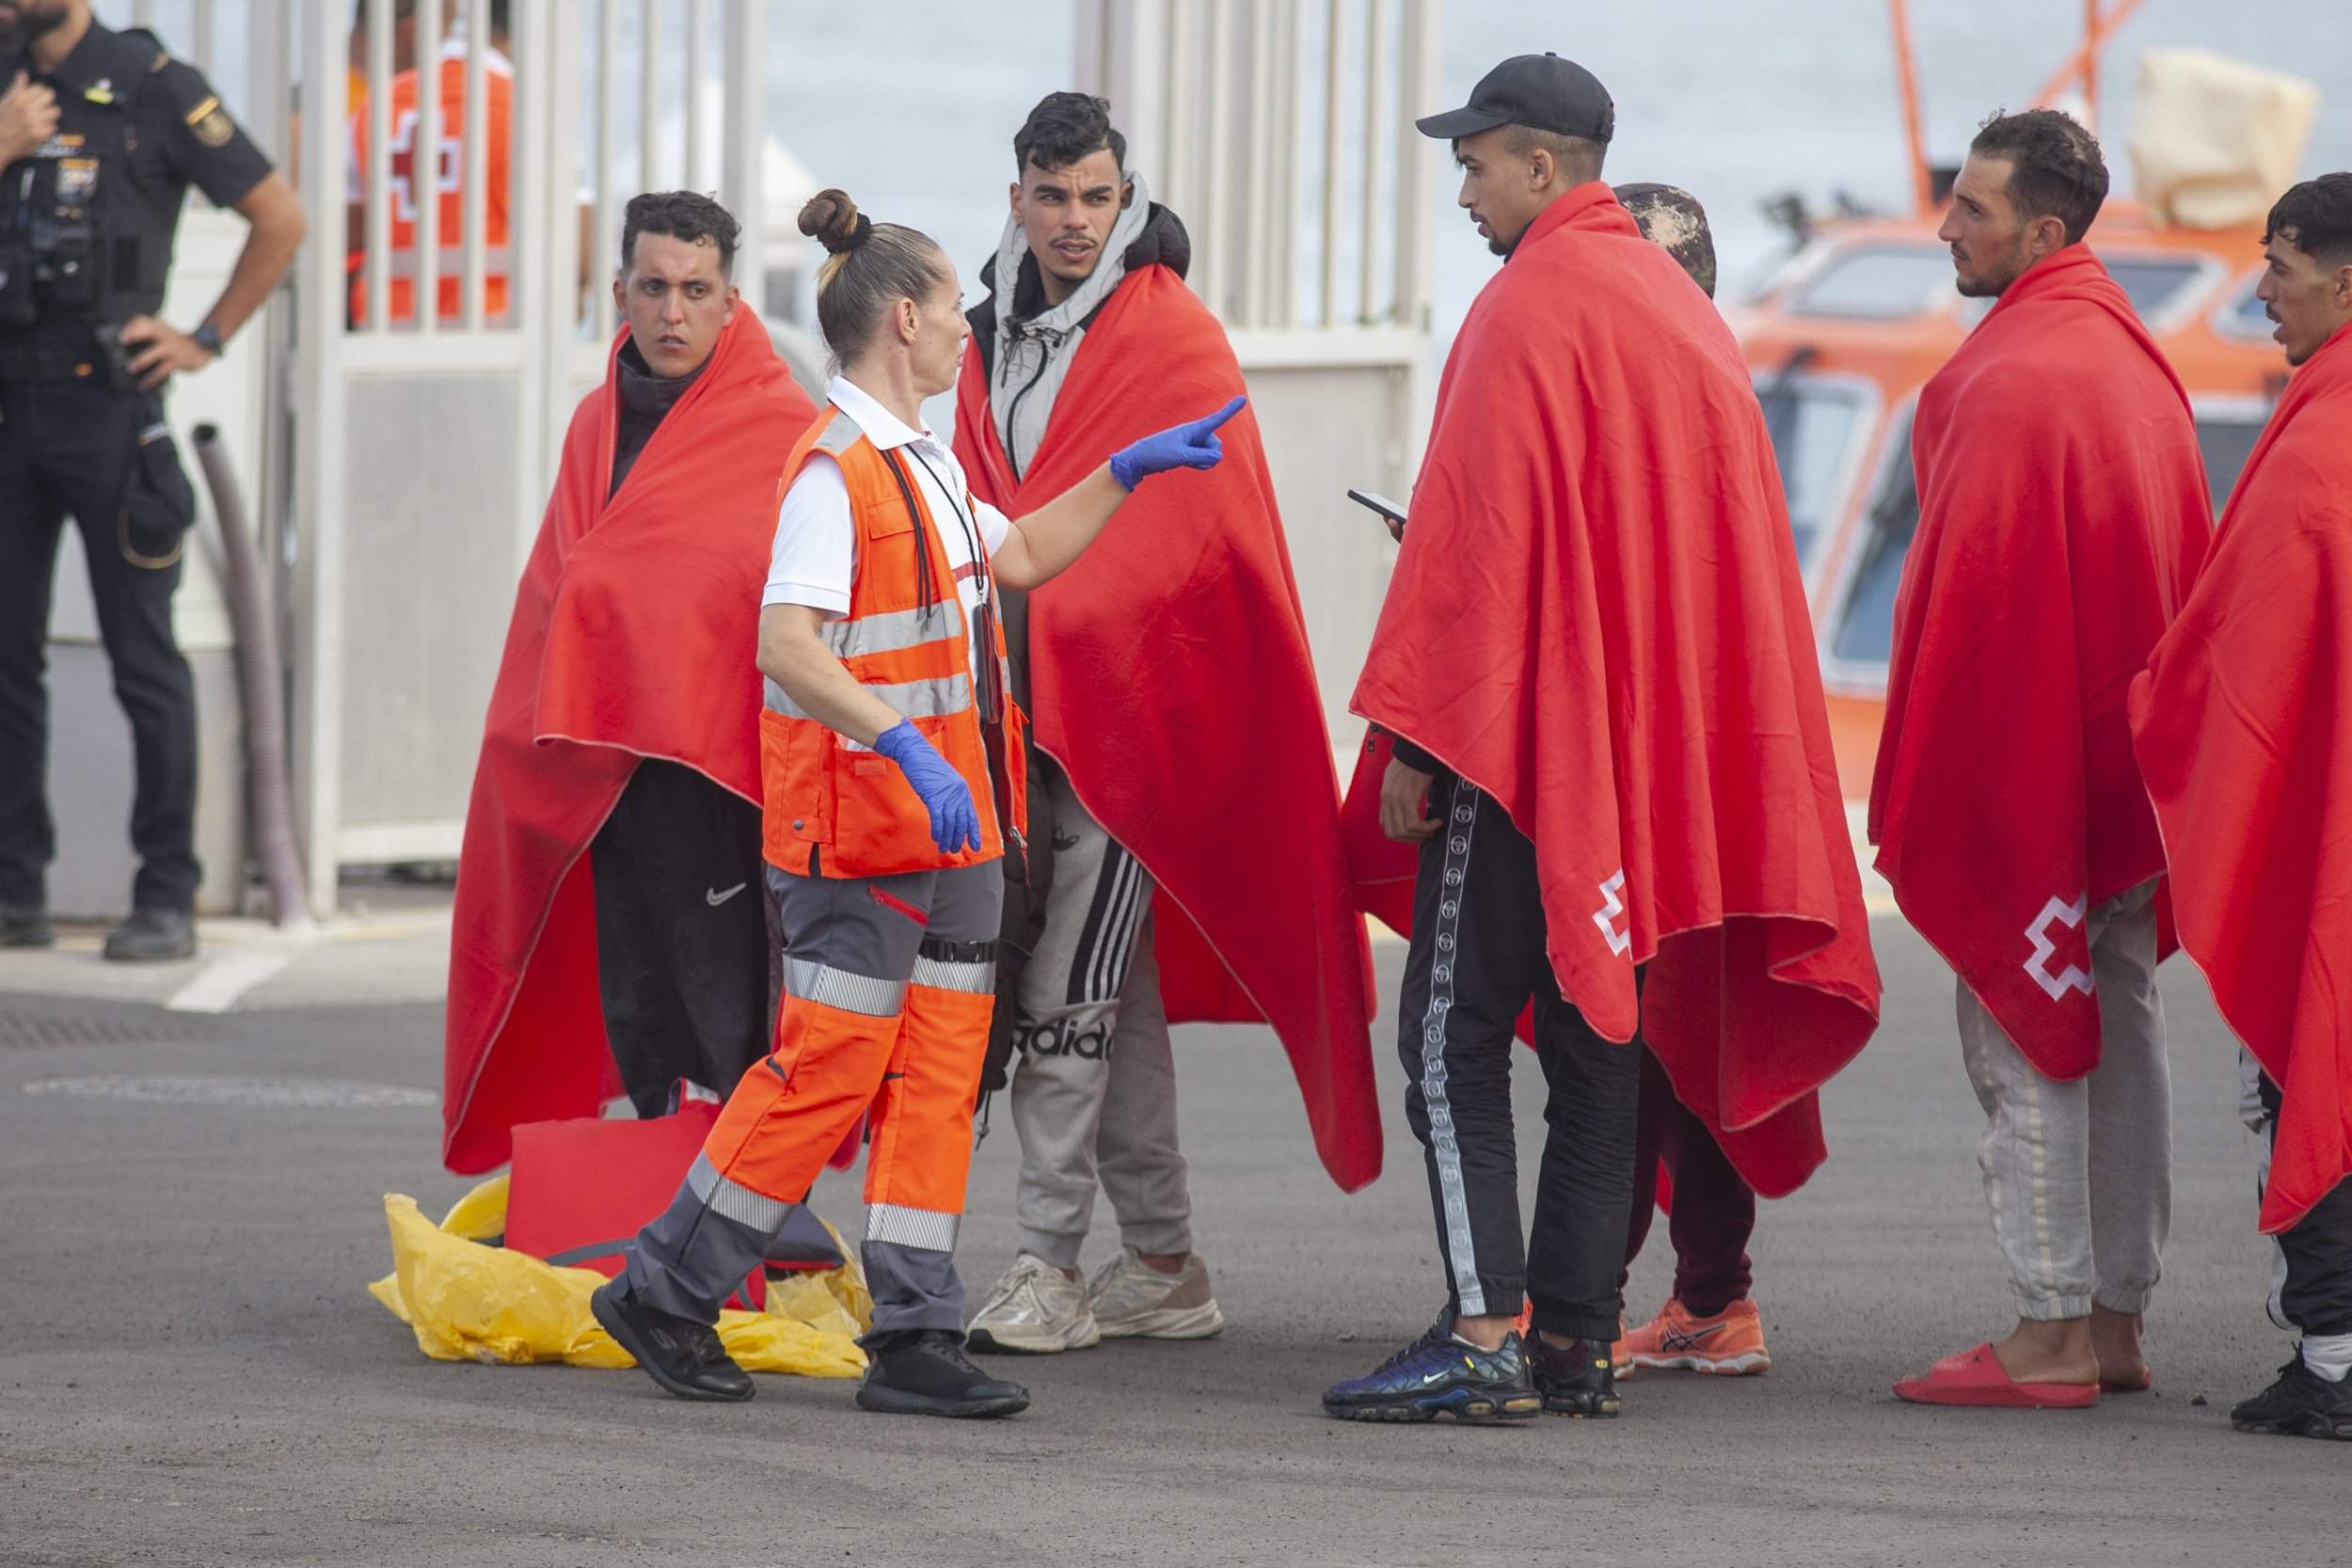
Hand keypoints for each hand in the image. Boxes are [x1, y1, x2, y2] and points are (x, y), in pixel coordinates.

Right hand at [0, 72, 58, 164]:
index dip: (40, 91)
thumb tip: (23, 73)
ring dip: (50, 113)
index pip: (40, 88)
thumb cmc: (2, 120)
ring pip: (55, 111)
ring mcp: (35, 123)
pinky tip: (40, 128)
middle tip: (42, 105)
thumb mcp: (6, 102)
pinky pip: (53, 126)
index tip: (37, 95)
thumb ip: (17, 88)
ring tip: (42, 116)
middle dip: (47, 100)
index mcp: (19, 99)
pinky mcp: (41, 135)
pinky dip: (48, 127)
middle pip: (50, 96)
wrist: (0, 143)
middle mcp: (28, 110)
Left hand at [118, 316, 215, 390]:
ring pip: (155, 352)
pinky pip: (162, 370)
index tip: (121, 336)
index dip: (131, 326)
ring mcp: (172, 348)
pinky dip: (152, 378)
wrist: (203, 348)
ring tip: (130, 368)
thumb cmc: (178, 342)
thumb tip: (126, 339)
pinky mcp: (177, 361)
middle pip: (149, 329)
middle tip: (123, 341)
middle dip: (135, 333)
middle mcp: (166, 335)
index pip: (144, 321)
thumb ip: (149, 333)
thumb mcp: (164, 332)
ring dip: (141, 360)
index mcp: (160, 327)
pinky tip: (143, 385)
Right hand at [872, 719, 982, 854]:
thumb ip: (951, 796)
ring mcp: (947, 795)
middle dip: (959, 839)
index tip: (975, 845)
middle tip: (955, 849)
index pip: (971, 816)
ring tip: (945, 848)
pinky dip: (938, 831)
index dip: (973, 832)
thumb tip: (952, 813)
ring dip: (948, 838)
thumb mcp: (945, 781)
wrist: (915, 754)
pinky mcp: (934, 797)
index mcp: (963, 789)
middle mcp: (958, 793)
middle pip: (961, 822)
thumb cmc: (927, 766)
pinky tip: (936, 837)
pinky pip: (938, 819)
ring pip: (951, 823)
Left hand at [1108, 394, 1245, 489]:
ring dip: (1204, 463)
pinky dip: (1200, 465)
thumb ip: (1201, 457)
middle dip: (1210, 456)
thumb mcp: (1180, 456)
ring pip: (1212, 455)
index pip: (1216, 419)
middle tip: (1191, 460)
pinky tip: (1186, 465)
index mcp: (1193, 428)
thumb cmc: (1158, 453)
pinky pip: (1205, 460)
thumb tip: (1218, 458)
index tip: (1243, 399)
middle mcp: (1196, 433)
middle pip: (1217, 446)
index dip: (1230, 410)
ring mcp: (1194, 443)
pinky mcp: (1190, 452)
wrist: (1140, 459)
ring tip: (1185, 462)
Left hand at [1380, 756, 1438, 842]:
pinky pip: (1414, 824)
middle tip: (1426, 834)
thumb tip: (1408, 805)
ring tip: (1434, 828)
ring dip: (1421, 835)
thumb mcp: (1401, 776)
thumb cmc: (1416, 759)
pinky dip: (1427, 827)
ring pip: (1404, 831)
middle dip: (1411, 839)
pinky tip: (1437, 821)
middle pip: (1393, 833)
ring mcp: (1396, 799)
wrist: (1421, 747)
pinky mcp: (1408, 798)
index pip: (1385, 825)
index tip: (1416, 832)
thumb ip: (1399, 791)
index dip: (1401, 834)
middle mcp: (1388, 799)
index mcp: (1385, 795)